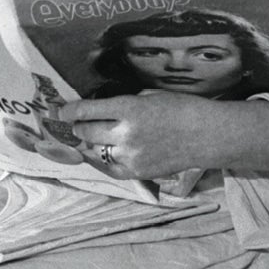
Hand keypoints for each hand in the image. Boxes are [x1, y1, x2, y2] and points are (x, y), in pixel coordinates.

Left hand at [59, 92, 225, 180]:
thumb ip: (124, 105)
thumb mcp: (149, 96)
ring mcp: (132, 155)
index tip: (60, 111)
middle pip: (86, 131)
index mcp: (129, 108)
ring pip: (96, 150)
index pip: (86, 110)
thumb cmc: (182, 109)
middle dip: (79, 126)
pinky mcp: (139, 172)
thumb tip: (101, 110)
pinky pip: (110, 168)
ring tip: (96, 136)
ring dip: (93, 142)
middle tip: (78, 124)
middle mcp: (126, 133)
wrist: (208, 135)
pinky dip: (104, 160)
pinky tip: (105, 153)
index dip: (69, 111)